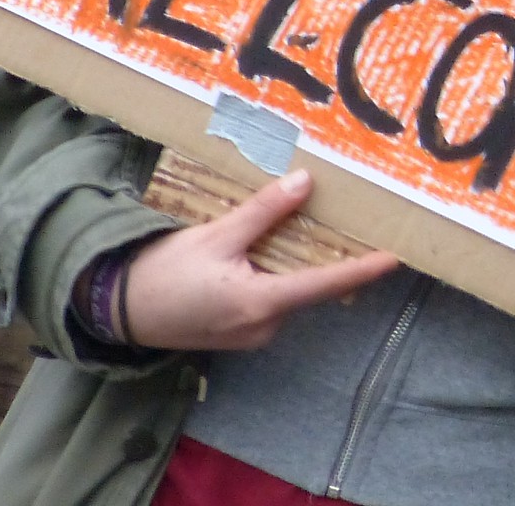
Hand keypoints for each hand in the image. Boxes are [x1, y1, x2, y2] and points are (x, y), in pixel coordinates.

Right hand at [125, 170, 398, 350]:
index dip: (363, 269)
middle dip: (328, 254)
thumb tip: (305, 182)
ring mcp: (253, 333)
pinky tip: (268, 248)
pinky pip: (272, 297)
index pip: (326, 283)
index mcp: (261, 303)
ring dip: (297, 261)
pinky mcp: (241, 331)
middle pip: (310, 284)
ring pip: (290, 290)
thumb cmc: (164, 273)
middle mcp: (264, 325)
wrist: (118, 312)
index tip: (396, 258)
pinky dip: (277, 273)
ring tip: (306, 223)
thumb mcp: (215, 236)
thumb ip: (263, 212)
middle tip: (350, 220)